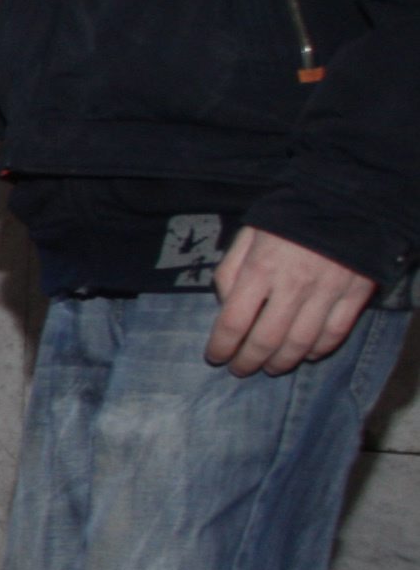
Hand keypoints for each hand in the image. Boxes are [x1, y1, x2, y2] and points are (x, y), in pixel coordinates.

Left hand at [206, 226, 375, 376]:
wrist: (344, 200)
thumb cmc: (287, 217)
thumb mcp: (247, 235)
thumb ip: (230, 270)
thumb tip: (225, 306)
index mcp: (260, 268)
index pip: (233, 322)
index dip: (221, 346)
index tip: (215, 357)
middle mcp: (293, 285)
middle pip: (266, 340)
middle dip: (248, 362)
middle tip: (239, 370)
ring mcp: (326, 292)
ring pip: (300, 344)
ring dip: (281, 363)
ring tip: (269, 368)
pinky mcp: (355, 294)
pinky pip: (335, 334)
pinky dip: (318, 350)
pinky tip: (305, 355)